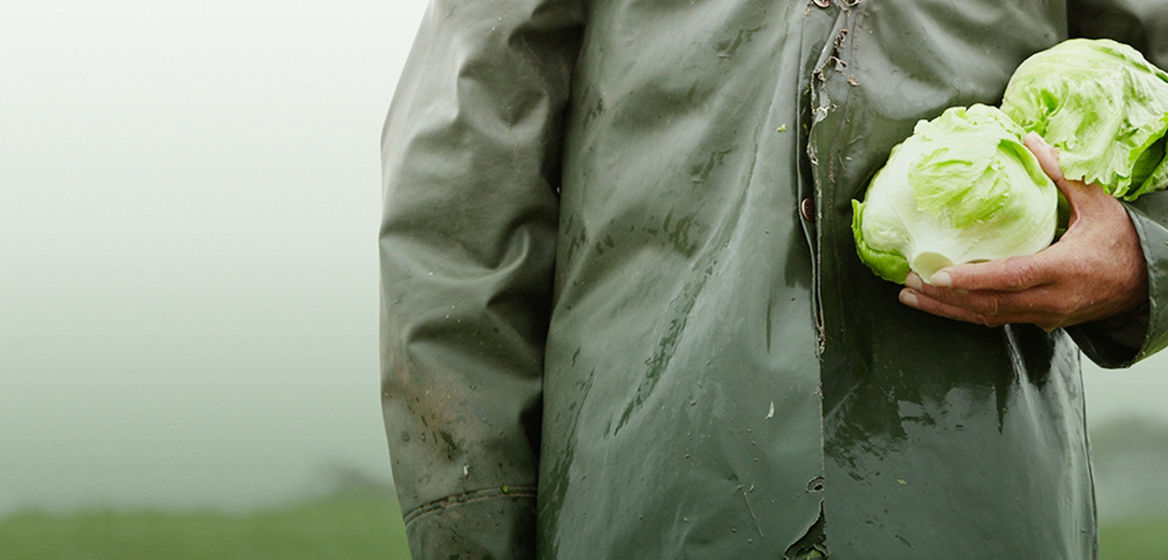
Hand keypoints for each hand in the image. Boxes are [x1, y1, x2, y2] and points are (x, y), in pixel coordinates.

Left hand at [897, 132, 1147, 330]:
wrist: (1148, 283)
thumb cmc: (1122, 241)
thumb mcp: (1098, 204)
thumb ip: (1062, 175)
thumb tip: (1029, 140)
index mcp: (1065, 269)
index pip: (1011, 278)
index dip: (972, 279)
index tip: (937, 275)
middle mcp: (1051, 299)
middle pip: (990, 304)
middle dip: (946, 297)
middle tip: (910, 281)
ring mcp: (1044, 315)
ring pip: (988, 317)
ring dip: (948, 310)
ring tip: (910, 296)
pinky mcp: (1039, 321)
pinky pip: (997, 319)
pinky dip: (965, 312)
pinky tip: (939, 304)